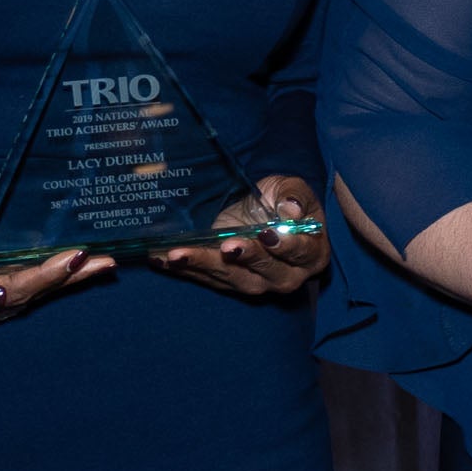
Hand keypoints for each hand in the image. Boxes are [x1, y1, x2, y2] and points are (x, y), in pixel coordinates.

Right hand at [0, 212, 107, 337]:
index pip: (13, 292)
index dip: (47, 276)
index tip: (77, 257)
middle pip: (27, 297)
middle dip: (67, 280)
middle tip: (106, 263)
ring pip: (23, 297)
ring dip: (60, 282)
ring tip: (96, 265)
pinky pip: (11, 293)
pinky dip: (39, 281)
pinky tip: (62, 271)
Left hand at [149, 176, 330, 298]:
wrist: (263, 213)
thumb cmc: (283, 200)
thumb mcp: (292, 187)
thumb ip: (294, 195)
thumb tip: (291, 209)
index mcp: (311, 253)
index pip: (300, 252)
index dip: (285, 245)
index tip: (267, 234)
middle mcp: (286, 275)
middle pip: (265, 273)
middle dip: (242, 259)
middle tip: (225, 246)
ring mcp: (256, 282)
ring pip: (231, 278)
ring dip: (204, 266)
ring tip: (178, 254)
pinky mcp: (228, 281)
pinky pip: (206, 278)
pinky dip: (184, 268)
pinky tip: (161, 259)